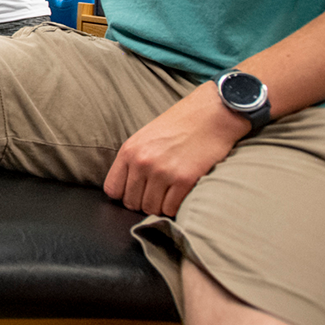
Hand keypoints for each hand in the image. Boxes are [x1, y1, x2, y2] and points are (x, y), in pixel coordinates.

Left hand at [102, 83, 248, 216]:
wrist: (211, 114)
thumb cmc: (180, 126)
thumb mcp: (146, 137)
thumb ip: (134, 161)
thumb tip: (128, 189)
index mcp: (129, 150)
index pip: (112, 189)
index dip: (125, 195)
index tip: (137, 193)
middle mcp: (142, 162)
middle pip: (132, 203)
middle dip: (144, 202)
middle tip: (158, 194)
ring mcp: (162, 172)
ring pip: (151, 209)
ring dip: (160, 206)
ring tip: (170, 193)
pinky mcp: (184, 180)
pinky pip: (171, 209)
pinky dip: (175, 207)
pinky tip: (181, 194)